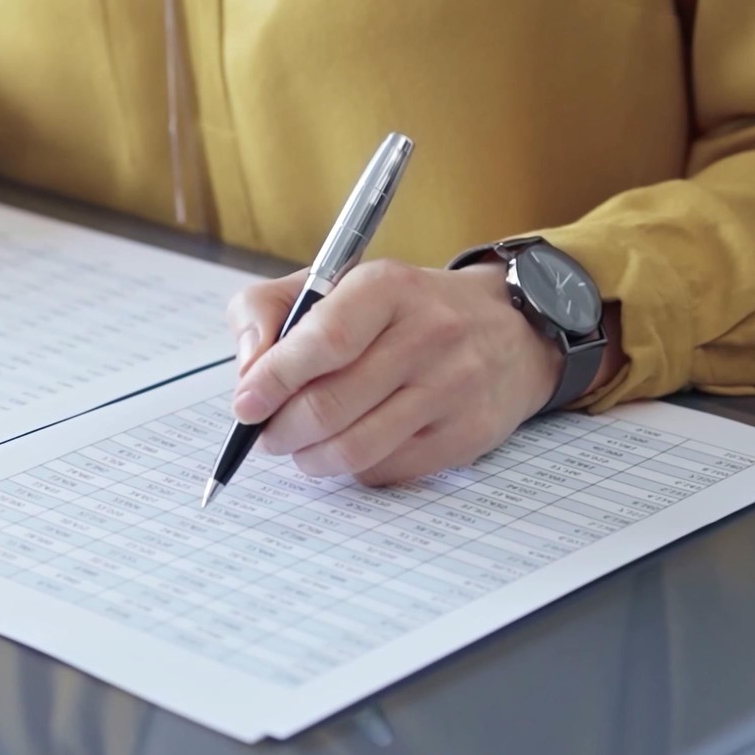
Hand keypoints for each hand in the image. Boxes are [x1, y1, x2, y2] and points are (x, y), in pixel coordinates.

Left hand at [226, 260, 611, 485]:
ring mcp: (453, 389)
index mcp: (388, 287)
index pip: (323, 342)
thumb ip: (270, 310)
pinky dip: (352, 469)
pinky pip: (386, 470)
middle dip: (282, 429)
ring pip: (355, 448)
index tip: (245, 405)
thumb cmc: (401, 310)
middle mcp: (428, 335)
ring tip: (300, 447)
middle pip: (330, 404)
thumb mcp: (335, 283)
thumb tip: (247, 371)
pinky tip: (349, 447)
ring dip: (310, 458)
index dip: (274, 379)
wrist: (509, 331)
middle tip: (267, 433)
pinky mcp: (467, 436)